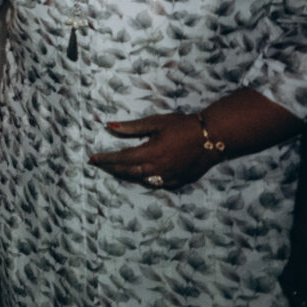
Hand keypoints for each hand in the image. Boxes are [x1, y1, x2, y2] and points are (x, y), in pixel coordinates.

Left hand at [90, 114, 216, 189]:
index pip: (121, 158)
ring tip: (114, 170)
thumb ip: (132, 127)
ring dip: (126, 175)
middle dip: (112, 169)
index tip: (92, 159)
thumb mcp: (156, 122)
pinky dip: (144, 180)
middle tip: (99, 165)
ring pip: (141, 179)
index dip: (106, 159)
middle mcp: (158, 168)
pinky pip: (156, 184)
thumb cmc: (183, 126)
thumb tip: (109, 126)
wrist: (214, 137)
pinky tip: (139, 175)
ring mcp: (169, 177)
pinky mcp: (179, 181)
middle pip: (128, 172)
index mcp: (150, 153)